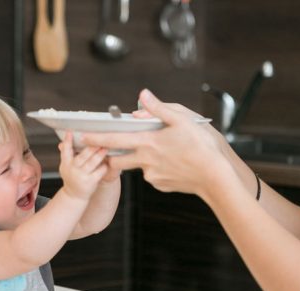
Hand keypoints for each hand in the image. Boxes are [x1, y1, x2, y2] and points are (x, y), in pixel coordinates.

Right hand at [58, 132, 108, 199]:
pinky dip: (104, 166)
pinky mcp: (90, 182)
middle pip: (82, 156)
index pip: (66, 150)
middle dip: (91, 147)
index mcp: (66, 164)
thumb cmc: (72, 178)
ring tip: (105, 148)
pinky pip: (99, 171)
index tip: (70, 132)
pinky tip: (108, 162)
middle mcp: (73, 169)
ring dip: (100, 154)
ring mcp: (82, 176)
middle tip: (98, 138)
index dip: (67, 141)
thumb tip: (62, 143)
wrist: (74, 196)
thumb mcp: (65, 166)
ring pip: (92, 162)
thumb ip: (66, 154)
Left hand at [81, 89, 231, 198]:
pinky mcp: (160, 185)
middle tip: (116, 148)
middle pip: (118, 159)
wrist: (216, 176)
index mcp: (148, 142)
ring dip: (143, 158)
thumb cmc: (202, 145)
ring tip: (168, 152)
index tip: (82, 137)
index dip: (96, 138)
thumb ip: (159, 108)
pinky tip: (175, 163)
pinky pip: (153, 175)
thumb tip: (142, 97)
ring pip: (139, 166)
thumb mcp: (182, 119)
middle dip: (112, 155)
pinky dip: (158, 168)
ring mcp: (152, 176)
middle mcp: (145, 161)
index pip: (114, 140)